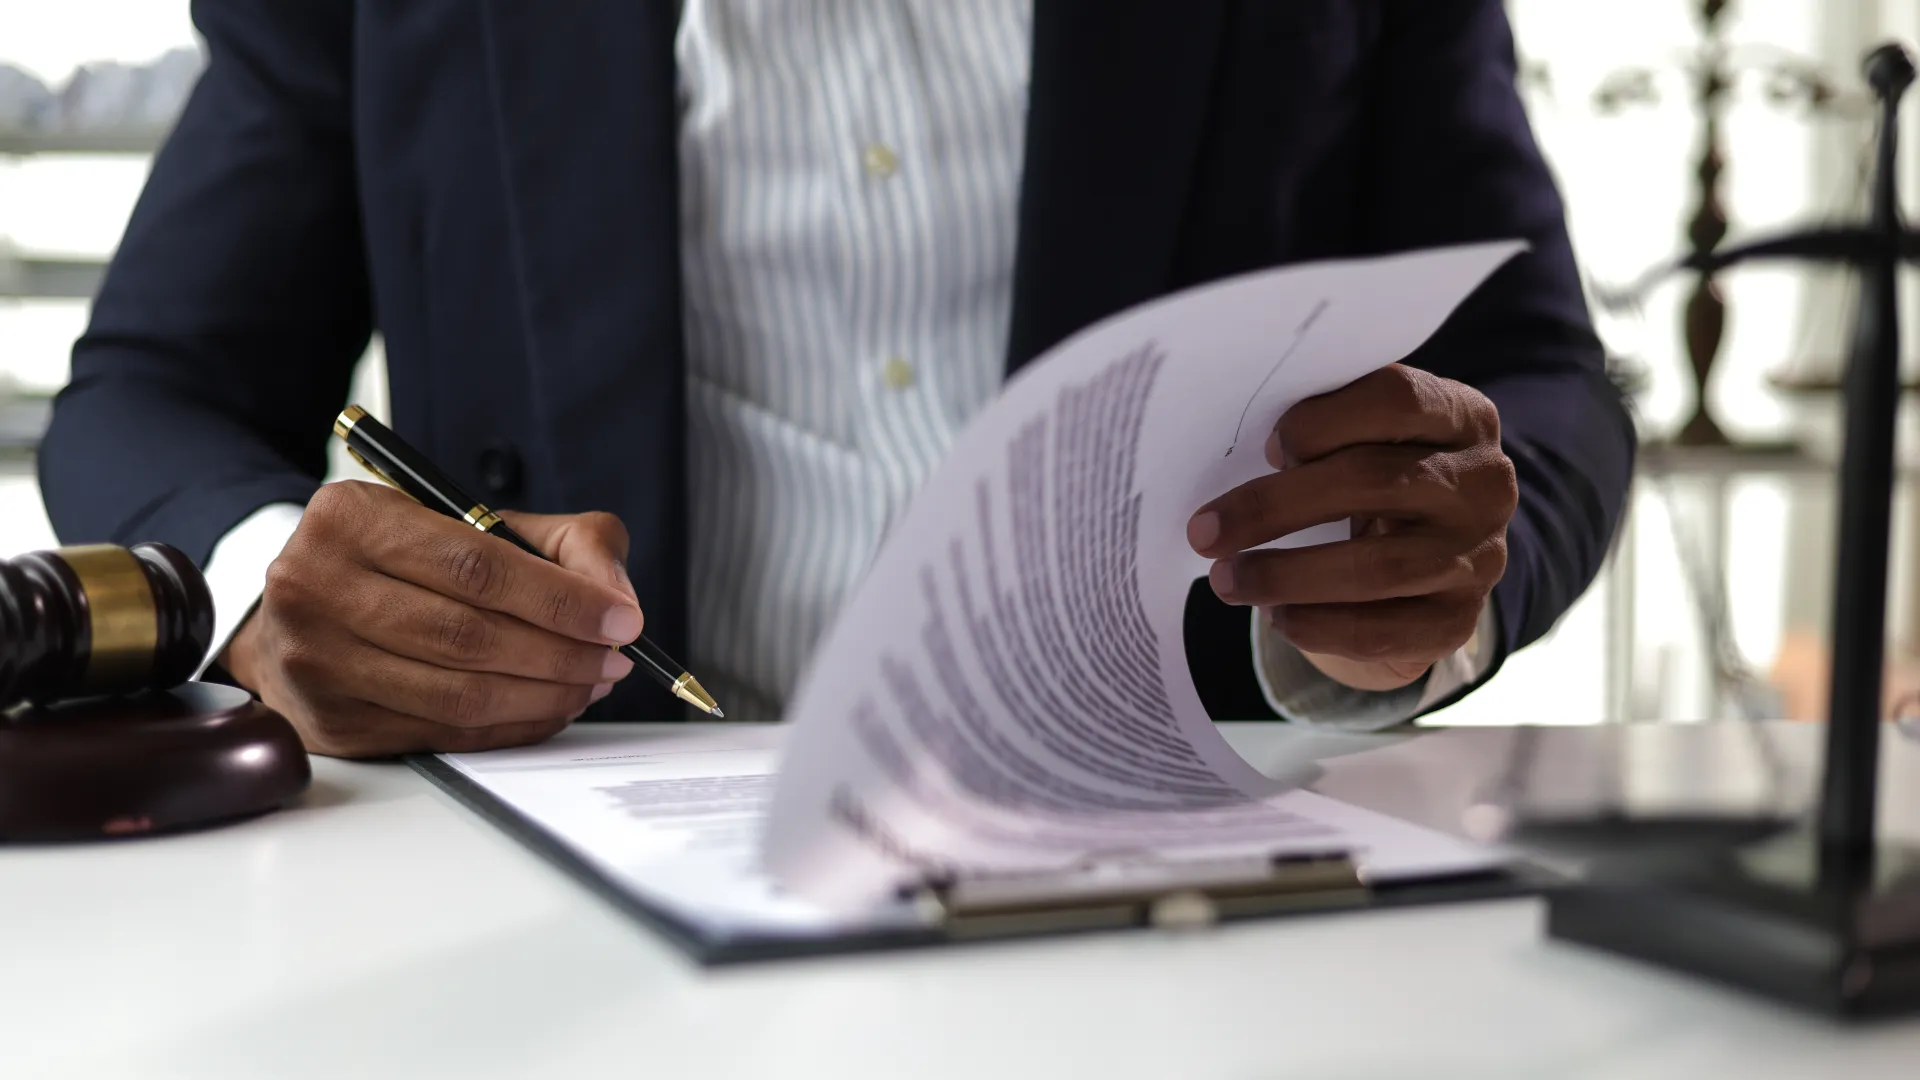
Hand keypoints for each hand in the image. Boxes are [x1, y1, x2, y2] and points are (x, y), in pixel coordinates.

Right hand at [222, 480, 643, 756]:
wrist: (304, 612)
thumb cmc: (403, 562)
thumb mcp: (472, 521)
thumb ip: (564, 541)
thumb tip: (616, 599)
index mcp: (351, 518)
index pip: (476, 566)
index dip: (560, 599)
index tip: (621, 619)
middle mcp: (316, 586)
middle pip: (469, 635)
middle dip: (561, 653)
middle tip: (614, 658)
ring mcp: (317, 661)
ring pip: (459, 694)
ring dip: (543, 696)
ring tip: (590, 683)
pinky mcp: (332, 722)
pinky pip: (444, 733)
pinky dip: (511, 726)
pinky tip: (547, 708)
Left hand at [1186, 364, 1514, 691]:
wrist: (1431, 563)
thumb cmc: (1379, 482)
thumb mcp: (1370, 440)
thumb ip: (1327, 429)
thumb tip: (1237, 447)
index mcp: (1464, 417)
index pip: (1396, 399)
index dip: (1321, 421)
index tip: (1267, 448)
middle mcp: (1483, 485)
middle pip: (1370, 482)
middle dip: (1272, 507)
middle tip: (1204, 530)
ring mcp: (1477, 557)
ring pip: (1372, 568)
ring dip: (1283, 576)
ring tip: (1225, 579)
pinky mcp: (1457, 621)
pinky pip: (1379, 629)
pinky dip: (1315, 625)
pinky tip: (1274, 616)